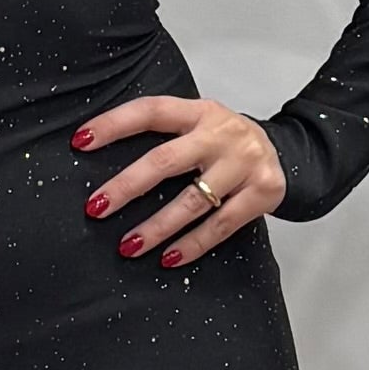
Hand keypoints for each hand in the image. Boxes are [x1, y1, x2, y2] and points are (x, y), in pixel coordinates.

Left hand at [74, 91, 284, 269]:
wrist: (287, 153)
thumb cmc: (227, 143)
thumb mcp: (201, 125)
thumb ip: (166, 136)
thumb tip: (104, 161)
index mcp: (200, 112)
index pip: (151, 111)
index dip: (115, 124)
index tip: (82, 142)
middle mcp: (221, 134)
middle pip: (166, 160)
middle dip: (126, 187)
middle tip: (96, 208)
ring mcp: (244, 163)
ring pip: (192, 201)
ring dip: (156, 227)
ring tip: (127, 246)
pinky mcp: (262, 192)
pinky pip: (220, 226)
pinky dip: (192, 244)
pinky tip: (168, 258)